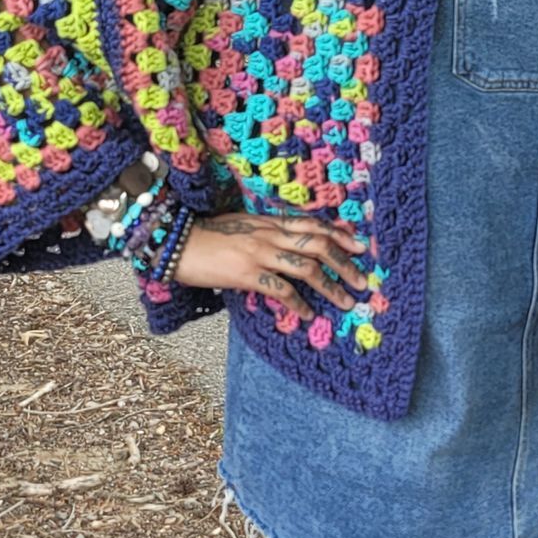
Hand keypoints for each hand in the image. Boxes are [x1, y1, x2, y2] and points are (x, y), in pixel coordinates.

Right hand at [178, 209, 373, 314]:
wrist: (175, 243)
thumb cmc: (207, 236)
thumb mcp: (241, 225)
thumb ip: (266, 233)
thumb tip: (288, 245)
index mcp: (268, 222)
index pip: (312, 225)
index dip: (340, 235)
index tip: (360, 246)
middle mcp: (268, 234)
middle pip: (318, 245)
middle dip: (344, 263)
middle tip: (362, 280)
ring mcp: (259, 253)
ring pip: (306, 268)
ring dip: (330, 286)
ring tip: (345, 302)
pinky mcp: (246, 274)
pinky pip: (281, 290)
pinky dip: (299, 304)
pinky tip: (309, 314)